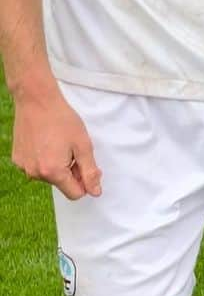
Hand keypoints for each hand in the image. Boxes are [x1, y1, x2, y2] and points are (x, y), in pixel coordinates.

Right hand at [12, 82, 101, 199]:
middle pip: (61, 184)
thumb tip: (95, 192)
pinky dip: (43, 159)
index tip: (88, 166)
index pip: (75, 194)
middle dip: (71, 171)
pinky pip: (36, 167)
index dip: (85, 182)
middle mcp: (35, 174)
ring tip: (58, 143)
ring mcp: (24, 167)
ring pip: (48, 175)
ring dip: (57, 165)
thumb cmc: (62, 120)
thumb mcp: (83, 145)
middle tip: (72, 148)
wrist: (37, 101)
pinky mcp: (17, 159)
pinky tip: (45, 142)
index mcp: (53, 172)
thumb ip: (90, 171)